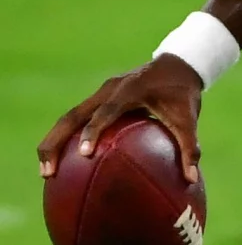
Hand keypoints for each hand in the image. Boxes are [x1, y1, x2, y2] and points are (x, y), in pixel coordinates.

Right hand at [39, 54, 204, 182]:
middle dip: (55, 142)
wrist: (178, 65)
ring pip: (68, 117)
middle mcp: (109, 89)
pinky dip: (67, 138)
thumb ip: (190, 147)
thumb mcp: (189, 118)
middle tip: (47, 172)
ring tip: (46, 172)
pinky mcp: (98, 98)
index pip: (107, 111)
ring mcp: (101, 92)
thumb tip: (191, 179)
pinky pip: (78, 118)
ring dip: (54, 142)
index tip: (85, 153)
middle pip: (72, 115)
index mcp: (130, 90)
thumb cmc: (183, 94)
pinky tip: (65, 163)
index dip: (93, 131)